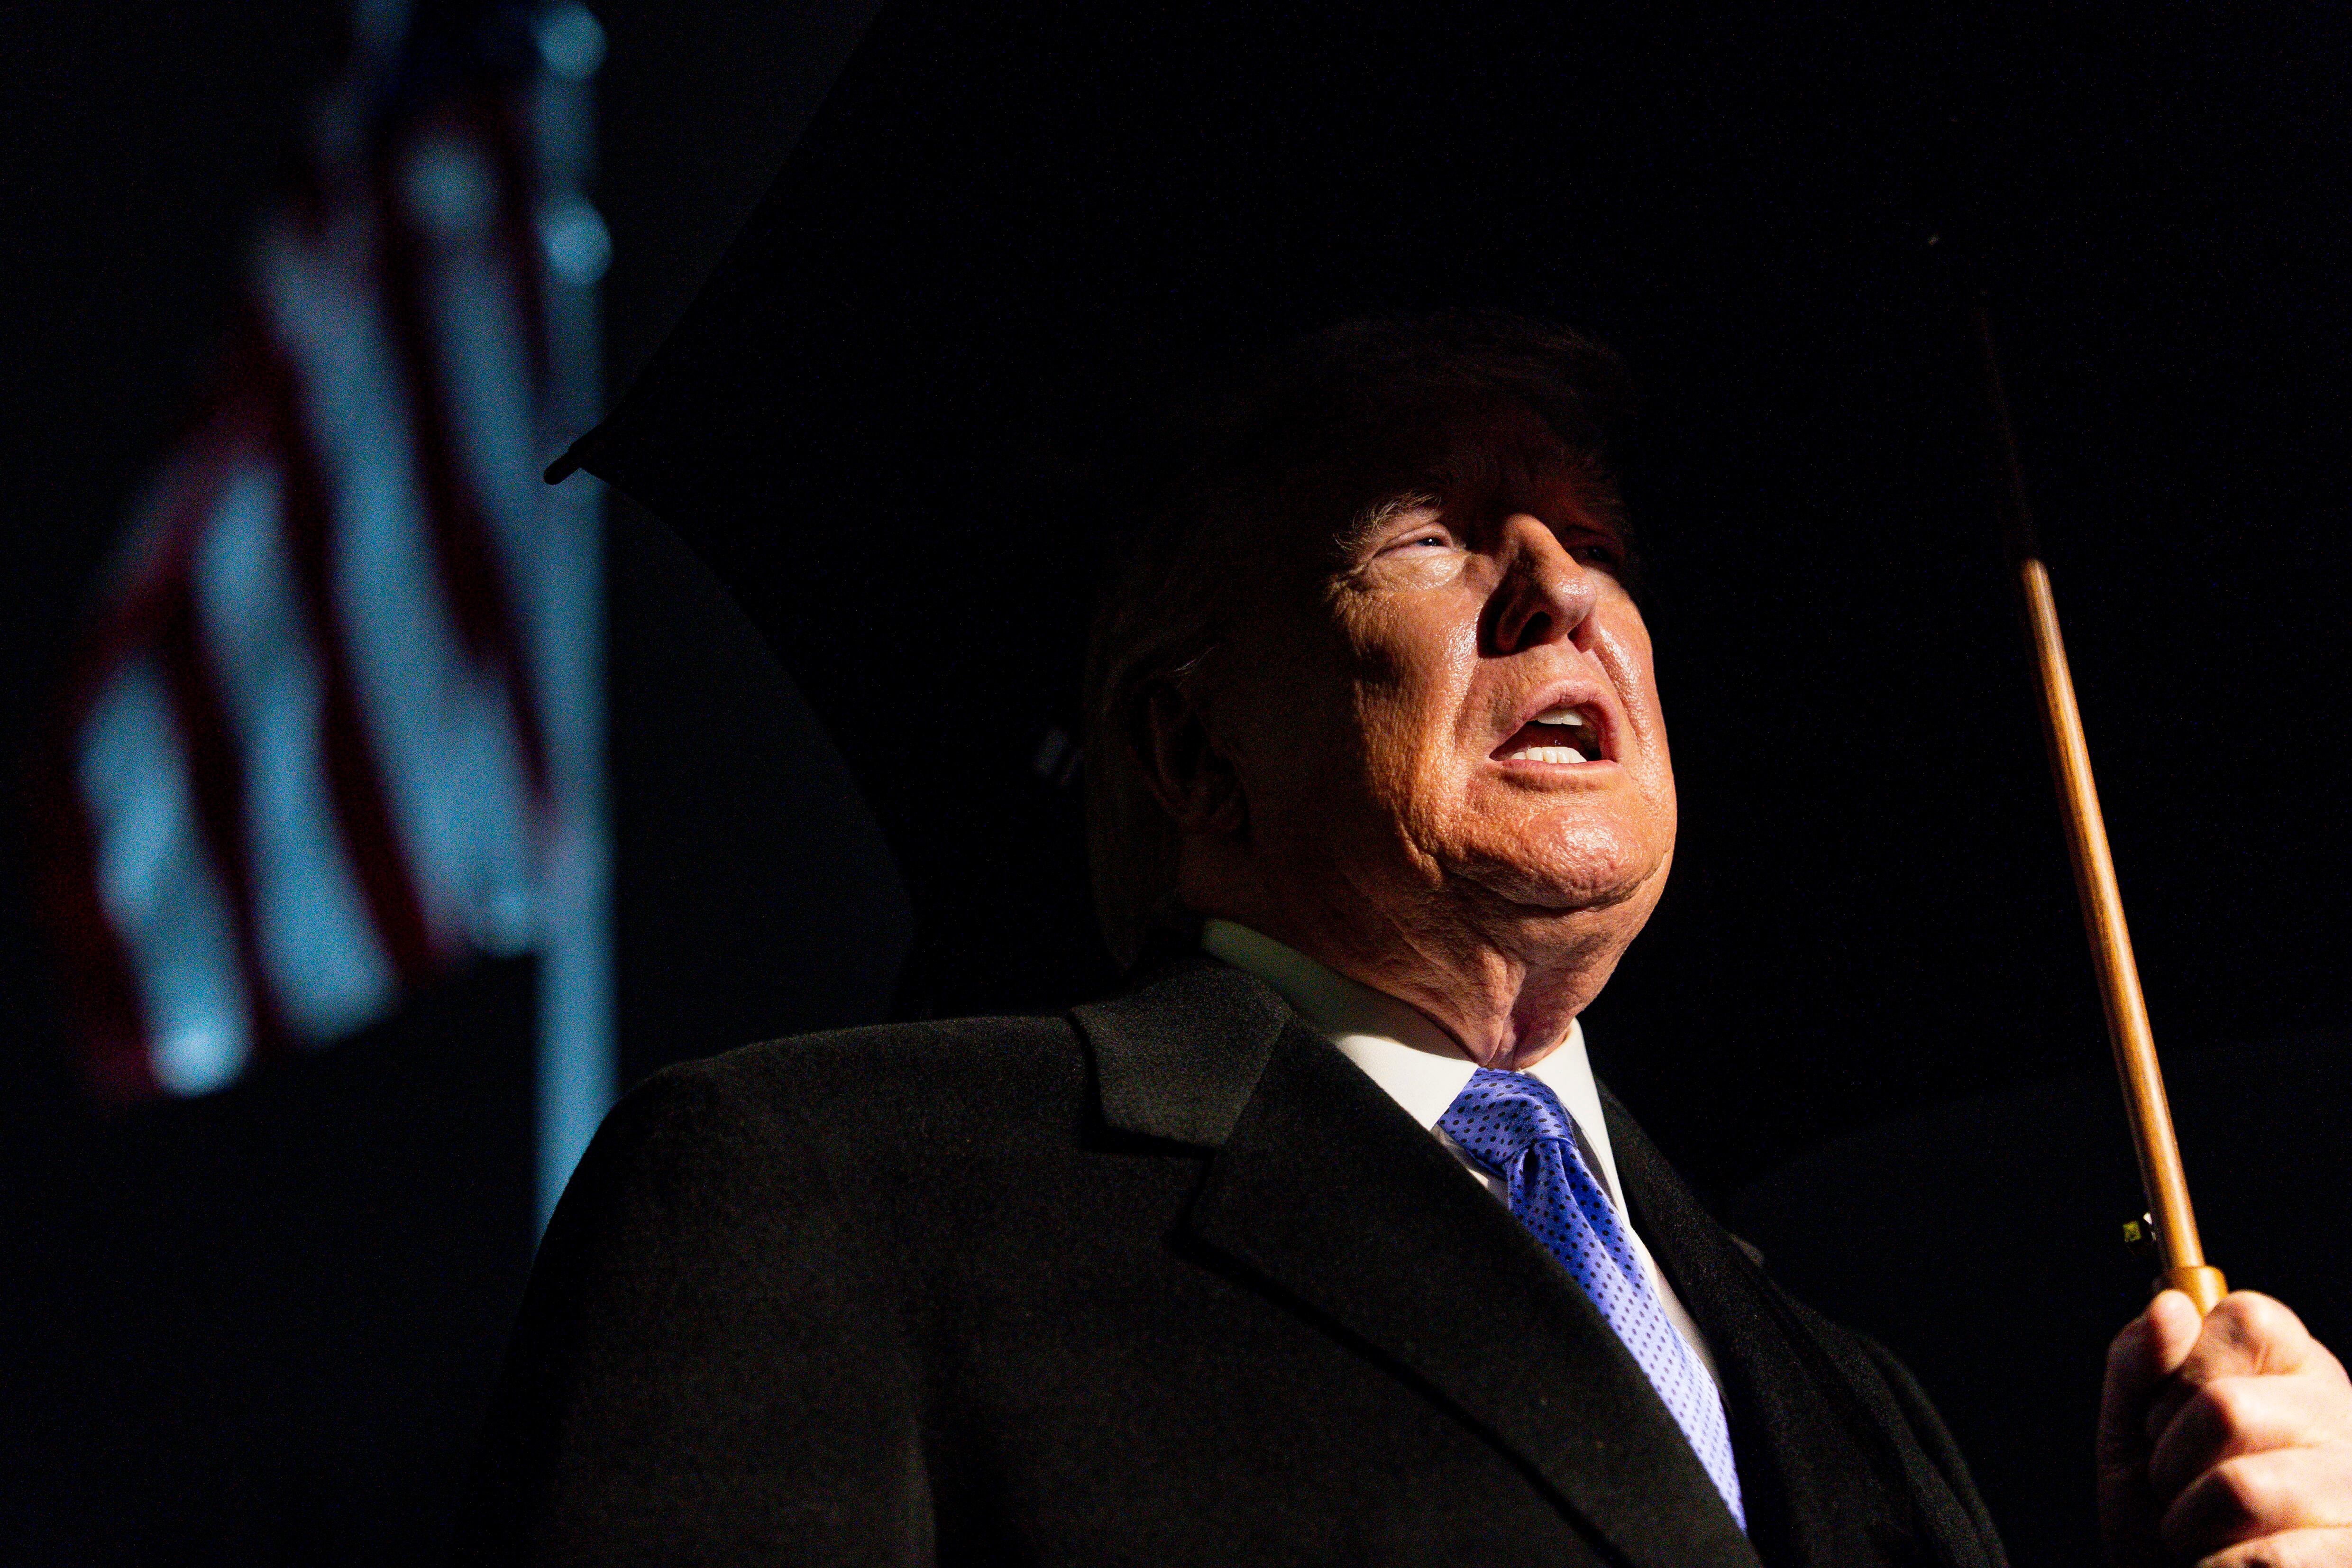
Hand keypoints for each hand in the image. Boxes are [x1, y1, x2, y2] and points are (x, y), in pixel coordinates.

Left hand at [2100, 1290, 2351, 1565]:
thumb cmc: (2162, 1510)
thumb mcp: (2133, 1429)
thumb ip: (2140, 1362)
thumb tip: (2170, 1307)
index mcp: (2294, 1372)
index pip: (2249, 1317)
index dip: (2184, 1369)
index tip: (2166, 1414)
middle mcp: (2342, 1421)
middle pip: (2228, 1408)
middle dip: (2170, 1458)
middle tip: (2177, 1486)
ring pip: (2241, 1489)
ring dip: (2189, 1524)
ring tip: (2202, 1532)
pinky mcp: (2351, 1557)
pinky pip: (2267, 1561)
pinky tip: (2230, 1567)